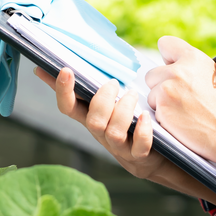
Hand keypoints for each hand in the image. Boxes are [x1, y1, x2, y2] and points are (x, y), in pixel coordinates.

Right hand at [34, 67, 169, 180]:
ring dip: (123, 111)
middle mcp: (101, 134)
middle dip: (102, 101)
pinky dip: (142, 131)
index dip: (63, 91)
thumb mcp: (107, 100)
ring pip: (114, 133)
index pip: (68, 107)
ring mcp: (120, 146)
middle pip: (93, 122)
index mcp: (90, 117)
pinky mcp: (139, 155)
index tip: (65, 69)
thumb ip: (90, 82)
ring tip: (132, 95)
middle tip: (113, 83)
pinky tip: (146, 117)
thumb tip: (66, 60)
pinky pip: (139, 146)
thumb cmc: (127, 119)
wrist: (152, 154)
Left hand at [143, 36, 215, 165]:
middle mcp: (179, 70)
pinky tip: (181, 121)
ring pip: (151, 94)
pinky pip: (153, 110)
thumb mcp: (210, 76)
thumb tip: (168, 65)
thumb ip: (189, 67)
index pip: (166, 44)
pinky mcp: (162, 107)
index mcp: (194, 58)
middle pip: (152, 74)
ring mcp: (168, 88)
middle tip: (181, 98)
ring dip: (162, 103)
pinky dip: (164, 117)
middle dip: (161, 86)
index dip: (167, 58)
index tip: (170, 67)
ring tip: (184, 111)